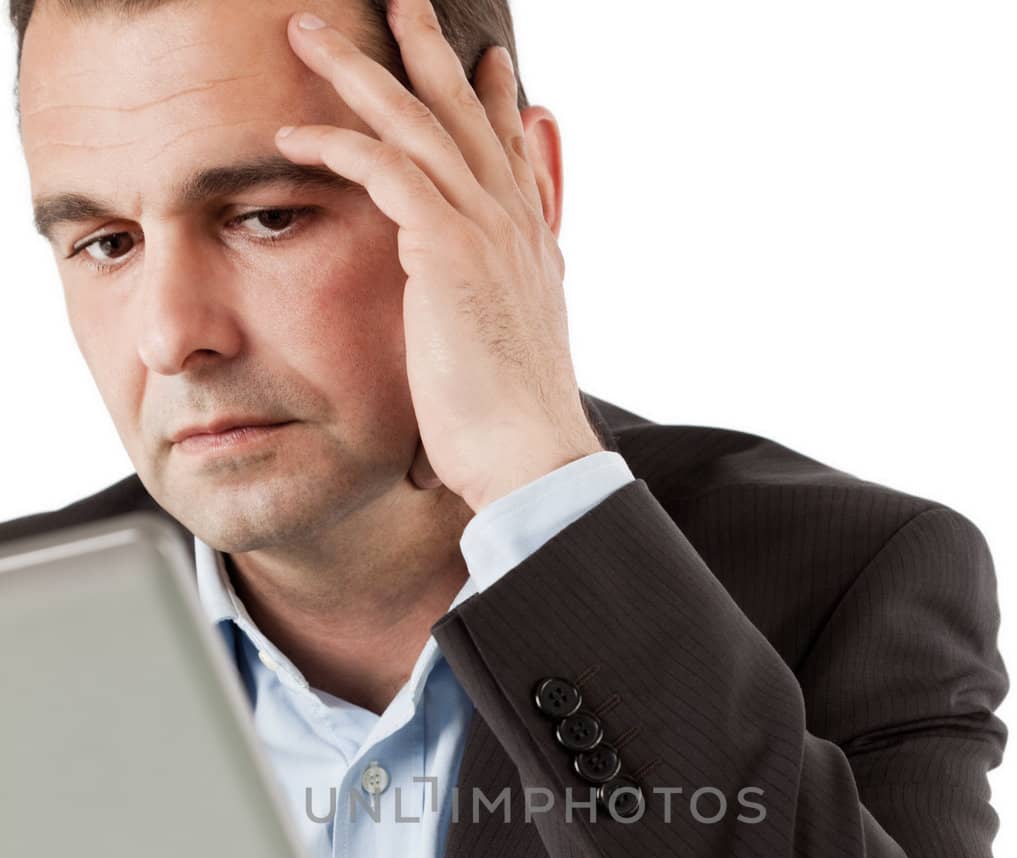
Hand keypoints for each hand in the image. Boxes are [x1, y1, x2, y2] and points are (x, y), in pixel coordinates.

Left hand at [276, 3, 603, 512]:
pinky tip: (291, 136)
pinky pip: (384, 170)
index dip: (496, 107)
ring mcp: (483, 229)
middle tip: (403, 3)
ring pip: (416, 123)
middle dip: (428, 54)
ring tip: (308, 32)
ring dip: (359, 71)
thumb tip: (473, 344)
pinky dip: (337, 146)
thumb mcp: (499, 367)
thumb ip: (485, 331)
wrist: (530, 456)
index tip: (489, 69)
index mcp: (530, 251)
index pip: (509, 159)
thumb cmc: (508, 433)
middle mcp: (512, 225)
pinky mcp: (447, 246)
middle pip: (464, 116)